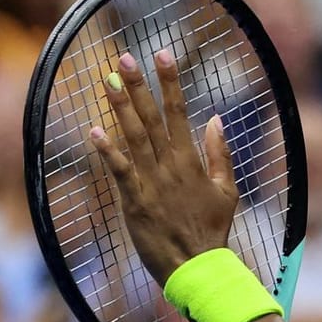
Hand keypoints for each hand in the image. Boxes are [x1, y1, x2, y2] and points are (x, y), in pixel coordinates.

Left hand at [88, 50, 238, 286]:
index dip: (169, 81)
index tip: (161, 53)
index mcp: (191, 160)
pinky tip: (94, 130)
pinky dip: (108, 151)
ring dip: (120, 108)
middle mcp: (171, 166)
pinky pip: (120, 171)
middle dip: (138, 86)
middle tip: (124, 58)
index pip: (179, 111)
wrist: (198, 267)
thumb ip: (219, 153)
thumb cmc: (211, 230)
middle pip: (151, 118)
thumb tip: (215, 118)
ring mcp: (152, 183)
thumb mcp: (226, 190)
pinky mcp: (135, 202)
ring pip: (134, 138)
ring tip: (107, 82)